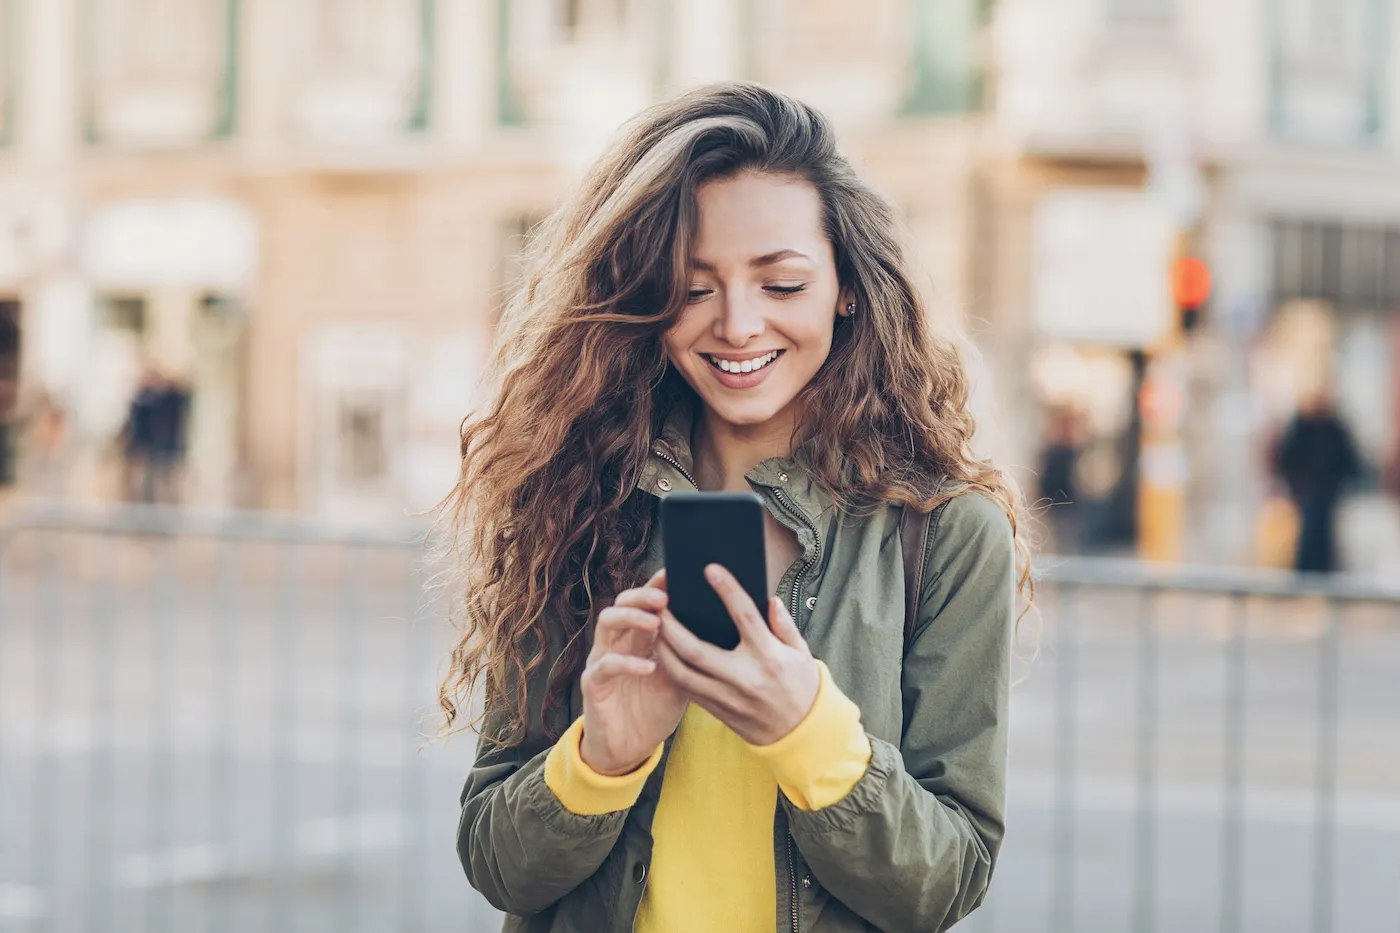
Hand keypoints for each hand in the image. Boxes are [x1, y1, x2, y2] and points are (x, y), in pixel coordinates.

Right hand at [578, 569, 688, 775]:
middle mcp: (618, 642)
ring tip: (655, 622)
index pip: (645, 602)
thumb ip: (693, 654)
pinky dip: (627, 663)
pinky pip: (605, 666)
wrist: (628, 749)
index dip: (657, 586)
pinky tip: (649, 666)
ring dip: (631, 618)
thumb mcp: (682, 679)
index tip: (676, 574)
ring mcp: (602, 660)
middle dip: (642, 595)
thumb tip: (726, 631)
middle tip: (665, 597)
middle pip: (622, 603)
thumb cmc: (655, 709)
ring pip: (606, 623)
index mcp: (639, 637)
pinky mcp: (594, 684)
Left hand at [656, 564, 819, 745]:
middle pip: (696, 649)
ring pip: (683, 672)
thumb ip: (784, 624)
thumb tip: (769, 599)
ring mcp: (728, 696)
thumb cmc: (802, 687)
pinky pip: (687, 689)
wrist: (802, 733)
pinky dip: (672, 669)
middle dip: (672, 626)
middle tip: (660, 606)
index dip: (728, 590)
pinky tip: (664, 653)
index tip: (711, 570)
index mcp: (768, 656)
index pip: (745, 616)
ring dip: (663, 649)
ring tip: (656, 629)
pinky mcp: (718, 710)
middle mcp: (744, 677)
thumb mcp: (801, 652)